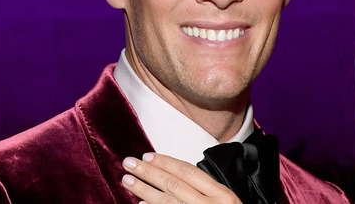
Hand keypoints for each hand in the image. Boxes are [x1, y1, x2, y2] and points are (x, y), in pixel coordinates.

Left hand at [122, 153, 242, 203]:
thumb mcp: (226, 202)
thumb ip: (206, 190)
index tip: (147, 155)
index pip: (188, 172)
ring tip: (127, 180)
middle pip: (174, 184)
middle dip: (149, 172)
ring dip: (144, 190)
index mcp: (221, 194)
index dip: (166, 162)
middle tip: (129, 163)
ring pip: (167, 201)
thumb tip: (175, 176)